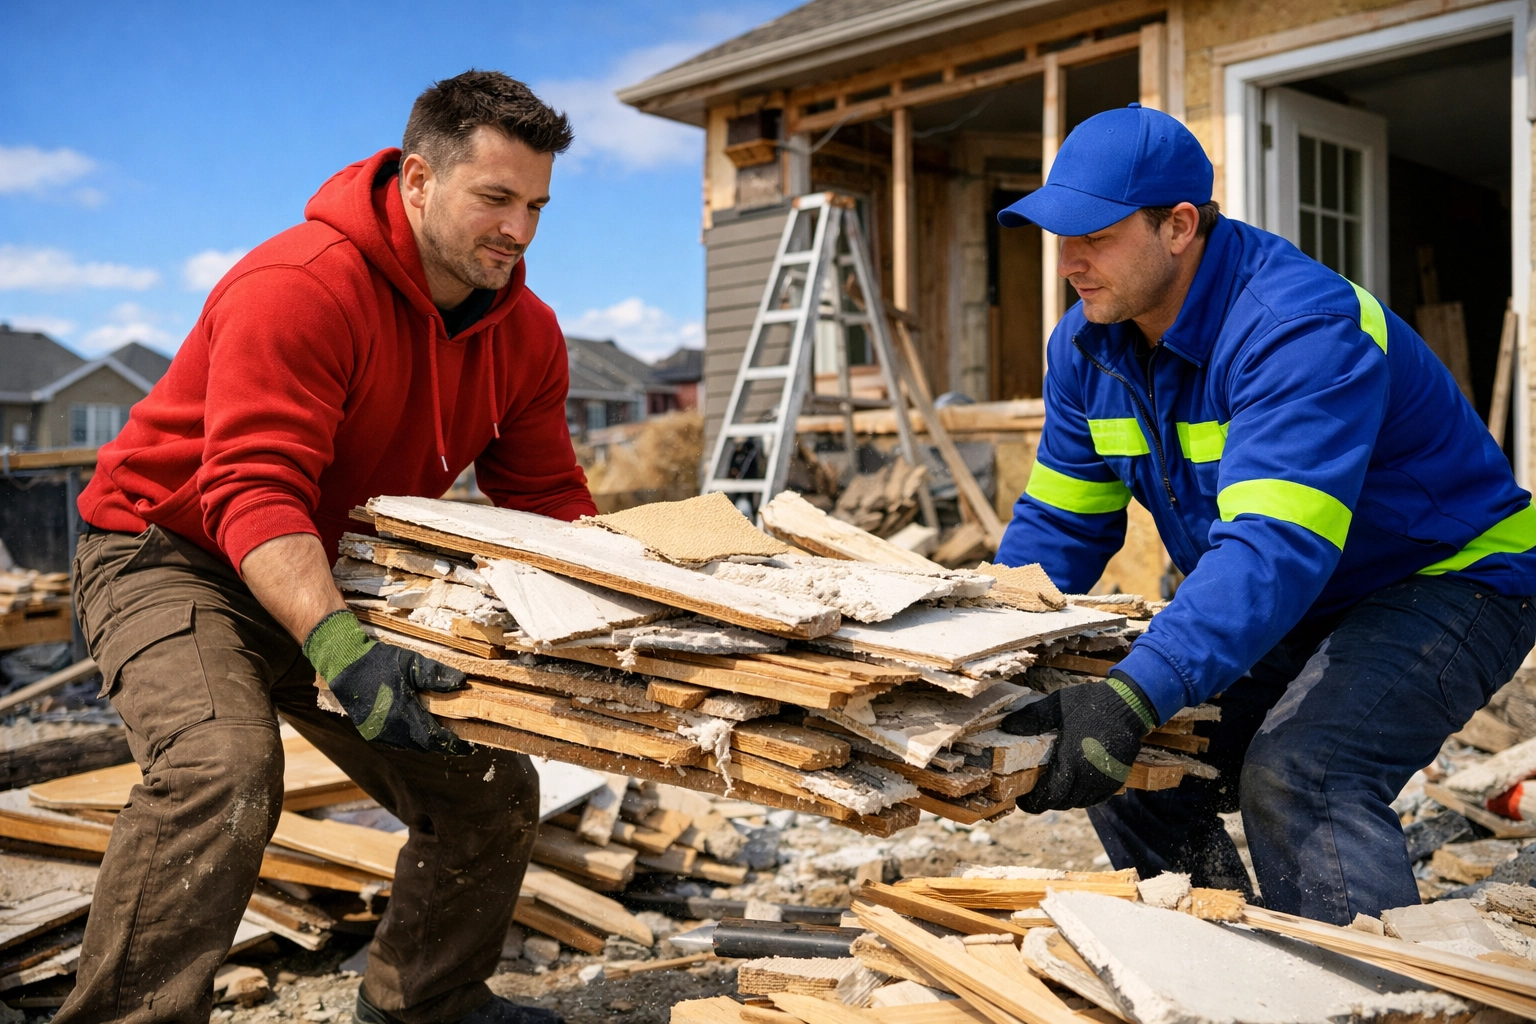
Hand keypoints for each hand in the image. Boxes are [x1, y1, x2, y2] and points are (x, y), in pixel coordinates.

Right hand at [304, 611, 471, 754]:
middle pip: (423, 745)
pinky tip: (414, 723)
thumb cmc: (379, 662)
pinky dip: (409, 736)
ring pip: (409, 744)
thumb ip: (435, 674)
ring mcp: (378, 732)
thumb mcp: (411, 663)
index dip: (453, 745)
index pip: (434, 739)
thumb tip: (462, 682)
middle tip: (456, 737)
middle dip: (440, 743)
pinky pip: (395, 739)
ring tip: (437, 730)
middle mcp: (391, 730)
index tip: (468, 747)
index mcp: (404, 715)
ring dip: (424, 740)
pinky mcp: (368, 730)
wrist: (343, 664)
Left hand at [1001, 673, 1156, 811]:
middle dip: (1046, 800)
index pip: (1048, 796)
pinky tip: (1074, 783)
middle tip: (1035, 790)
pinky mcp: (1116, 779)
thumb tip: (1007, 726)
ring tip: (1052, 786)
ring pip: (1078, 802)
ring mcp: (1104, 780)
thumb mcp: (1057, 705)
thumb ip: (1032, 718)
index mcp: (1071, 761)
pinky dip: (1081, 796)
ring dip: (1063, 798)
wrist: (1129, 705)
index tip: (1022, 800)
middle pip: (1062, 802)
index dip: (1033, 803)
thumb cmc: (1090, 703)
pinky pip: (1094, 798)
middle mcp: (1088, 777)